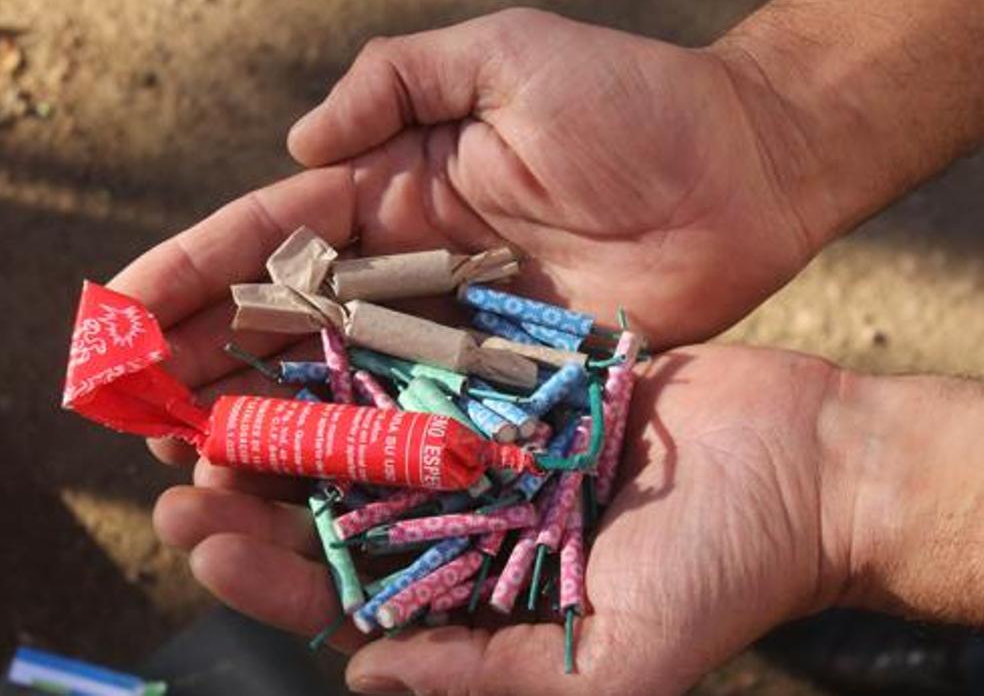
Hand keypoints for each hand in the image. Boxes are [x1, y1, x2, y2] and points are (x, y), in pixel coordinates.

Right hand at [107, 7, 825, 460]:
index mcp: (393, 188)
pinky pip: (424, 426)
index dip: (192, 272)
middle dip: (204, 365)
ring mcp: (455, 336)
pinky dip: (363, 458)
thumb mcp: (504, 56)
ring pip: (339, 387)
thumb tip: (298, 144)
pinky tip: (306, 491)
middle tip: (131, 413)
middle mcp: (409, 271)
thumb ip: (395, 82)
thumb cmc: (633, 103)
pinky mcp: (509, 384)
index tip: (120, 312)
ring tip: (192, 467)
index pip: (270, 236)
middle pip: (286, 325)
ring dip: (263, 424)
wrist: (747, 171)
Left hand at [148, 344, 854, 693]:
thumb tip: (365, 684)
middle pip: (331, 515)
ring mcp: (486, 451)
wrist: (809, 463)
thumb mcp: (614, 659)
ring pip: (363, 436)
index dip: (264, 575)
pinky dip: (365, 353)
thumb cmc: (725, 573)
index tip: (199, 537)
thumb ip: (489, 678)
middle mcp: (464, 529)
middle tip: (174, 459)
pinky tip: (307, 324)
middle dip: (250, 491)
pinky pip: (425, 369)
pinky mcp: (514, 385)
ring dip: (290, 414)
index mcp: (472, 603)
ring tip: (215, 385)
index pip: (342, 600)